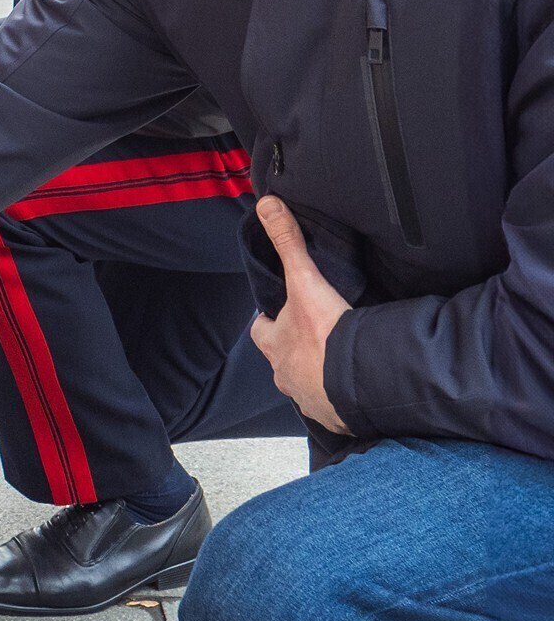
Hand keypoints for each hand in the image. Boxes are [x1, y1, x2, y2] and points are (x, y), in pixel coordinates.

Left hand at [248, 196, 352, 433]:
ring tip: (342, 359)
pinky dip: (343, 396)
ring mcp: (309, 399)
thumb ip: (288, 243)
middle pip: (284, 358)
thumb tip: (266, 203)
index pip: (261, 328)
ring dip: (320, 373)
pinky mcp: (336, 417)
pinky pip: (335, 407)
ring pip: (307, 383)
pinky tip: (359, 386)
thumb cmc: (326, 336)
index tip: (282, 309)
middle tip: (318, 333)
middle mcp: (285, 375)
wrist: (360, 387)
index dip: (269, 318)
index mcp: (274, 345)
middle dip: (297, 347)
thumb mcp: (305, 283)